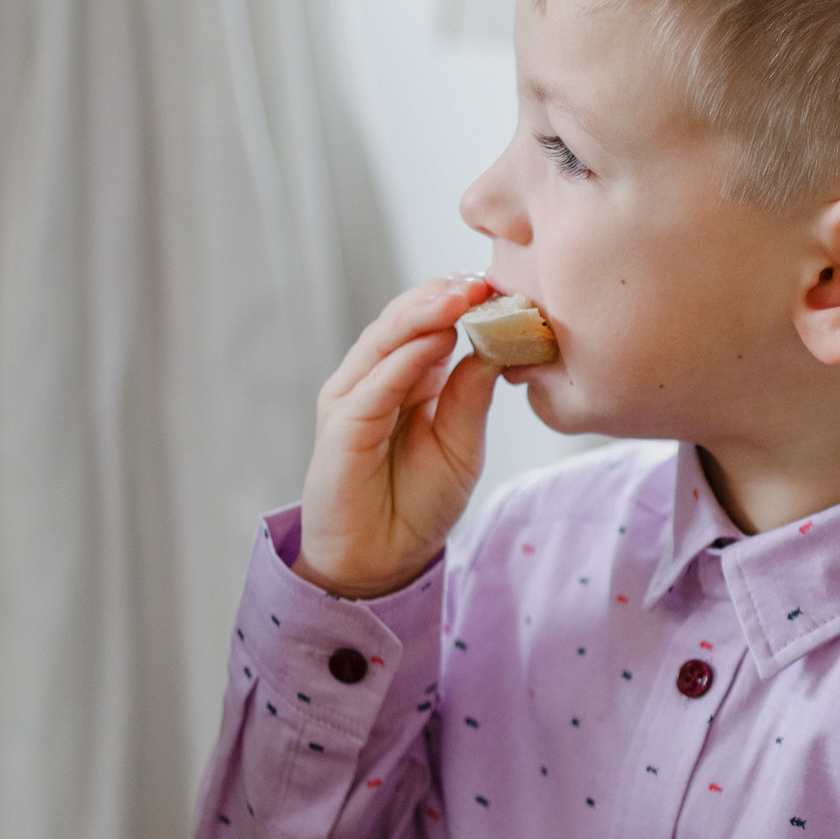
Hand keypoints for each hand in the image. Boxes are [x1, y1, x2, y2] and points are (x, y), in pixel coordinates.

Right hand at [294, 276, 500, 600]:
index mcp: (407, 378)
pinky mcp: (340, 428)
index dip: (460, 301)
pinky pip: (372, 386)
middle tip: (480, 279)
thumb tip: (496, 345)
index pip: (429, 324)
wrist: (383, 558)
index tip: (499, 284)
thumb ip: (470, 395)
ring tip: (460, 297)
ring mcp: (353, 400)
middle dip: (441, 296)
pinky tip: (432, 342)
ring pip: (383, 342)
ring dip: (422, 315)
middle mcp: (375, 379)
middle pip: (403, 321)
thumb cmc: (420, 501)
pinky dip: (402, 361)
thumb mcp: (462, 444)